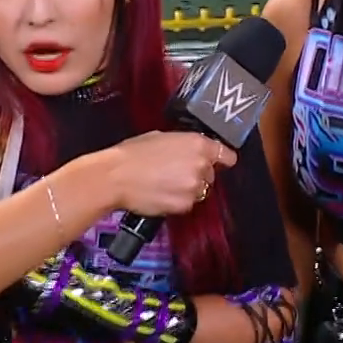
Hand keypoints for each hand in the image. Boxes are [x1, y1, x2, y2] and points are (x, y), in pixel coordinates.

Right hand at [102, 131, 235, 215]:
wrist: (115, 177)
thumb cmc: (132, 154)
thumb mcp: (161, 137)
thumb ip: (184, 145)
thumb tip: (190, 151)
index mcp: (197, 144)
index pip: (226, 155)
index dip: (222, 159)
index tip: (220, 162)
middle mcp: (201, 165)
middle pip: (210, 174)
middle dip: (198, 174)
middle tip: (175, 172)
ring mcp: (194, 187)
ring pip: (200, 190)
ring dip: (188, 189)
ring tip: (165, 184)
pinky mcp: (185, 205)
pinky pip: (187, 204)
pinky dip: (177, 201)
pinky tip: (161, 194)